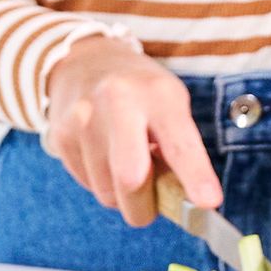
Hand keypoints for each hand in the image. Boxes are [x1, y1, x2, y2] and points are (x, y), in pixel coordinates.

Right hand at [40, 35, 219, 227]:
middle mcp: (118, 102)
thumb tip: (186, 202)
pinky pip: (88, 185)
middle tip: (152, 207)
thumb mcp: (170, 105)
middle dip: (144, 208)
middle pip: (131, 178)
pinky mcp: (61, 136)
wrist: (86, 63)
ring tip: (127, 166)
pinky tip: (105, 158)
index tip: (208, 203)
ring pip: (107, 192)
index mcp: (158, 94)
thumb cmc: (140, 92)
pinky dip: (102, 184)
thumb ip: (179, 149)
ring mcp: (84, 119)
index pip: (179, 144)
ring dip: (122, 196)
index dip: (195, 177)